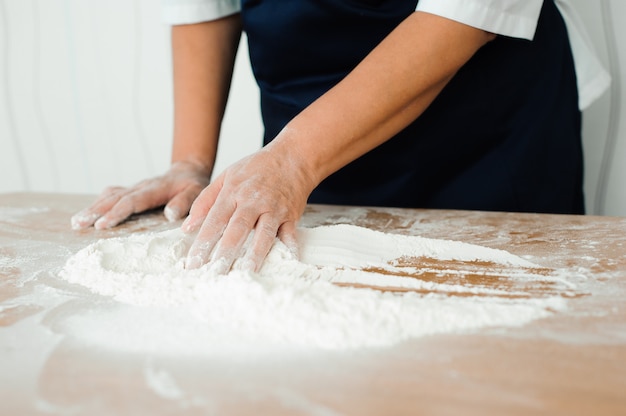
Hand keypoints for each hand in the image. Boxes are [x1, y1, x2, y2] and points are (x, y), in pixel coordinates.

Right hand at [71, 161, 211, 229]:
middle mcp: (141, 186)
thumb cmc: (193, 185)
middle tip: (77, 224)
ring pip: (110, 196)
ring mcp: (135, 187)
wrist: (188, 171)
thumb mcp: (196, 192)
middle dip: (96, 211)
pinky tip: (89, 212)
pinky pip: (113, 194)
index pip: (133, 201)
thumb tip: (171, 215)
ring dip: (93, 208)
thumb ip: (185, 202)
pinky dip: (99, 203)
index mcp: (156, 188)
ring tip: (75, 222)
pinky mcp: (132, 190)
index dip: (117, 213)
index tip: (102, 225)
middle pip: (115, 198)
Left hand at [182, 144, 314, 272]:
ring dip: (255, 253)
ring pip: (263, 233)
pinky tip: (288, 259)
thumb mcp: (226, 176)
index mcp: (233, 192)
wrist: (292, 157)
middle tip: (214, 274)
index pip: (214, 221)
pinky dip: (289, 245)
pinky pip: (289, 232)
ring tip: (247, 272)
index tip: (193, 263)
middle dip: (225, 252)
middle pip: (237, 229)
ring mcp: (273, 208)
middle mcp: (253, 201)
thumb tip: (187, 227)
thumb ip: (205, 201)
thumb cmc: (257, 168)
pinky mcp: (291, 214)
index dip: (203, 242)